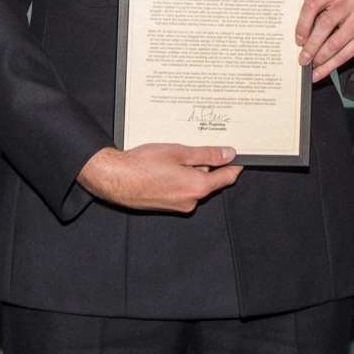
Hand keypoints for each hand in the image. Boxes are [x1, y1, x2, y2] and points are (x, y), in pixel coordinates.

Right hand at [77, 144, 241, 212]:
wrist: (115, 179)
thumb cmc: (143, 164)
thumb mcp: (178, 152)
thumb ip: (206, 154)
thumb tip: (228, 154)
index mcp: (198, 187)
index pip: (227, 177)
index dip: (234, 165)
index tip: (238, 155)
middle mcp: (192, 201)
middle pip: (210, 180)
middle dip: (206, 164)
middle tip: (195, 147)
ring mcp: (179, 206)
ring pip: (194, 184)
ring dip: (190, 171)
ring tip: (173, 156)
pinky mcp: (168, 206)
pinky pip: (181, 190)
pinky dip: (179, 178)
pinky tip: (164, 167)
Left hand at [294, 0, 353, 81]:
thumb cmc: (339, 16)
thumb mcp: (327, 9)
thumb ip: (314, 19)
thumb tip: (298, 43)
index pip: (313, 4)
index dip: (302, 24)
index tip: (297, 40)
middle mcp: (351, 0)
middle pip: (325, 23)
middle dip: (312, 45)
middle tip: (303, 59)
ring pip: (336, 41)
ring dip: (321, 57)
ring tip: (312, 66)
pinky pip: (347, 53)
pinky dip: (331, 65)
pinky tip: (321, 72)